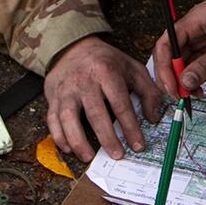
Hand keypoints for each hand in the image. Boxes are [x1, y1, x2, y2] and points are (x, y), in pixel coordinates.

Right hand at [45, 35, 163, 161]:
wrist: (73, 47)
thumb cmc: (106, 62)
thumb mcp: (132, 68)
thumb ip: (148, 91)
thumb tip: (153, 118)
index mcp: (106, 72)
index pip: (120, 104)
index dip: (130, 127)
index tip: (138, 145)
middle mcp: (84, 81)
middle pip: (95, 113)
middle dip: (107, 137)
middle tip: (118, 155)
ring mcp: (66, 90)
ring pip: (68, 118)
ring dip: (78, 140)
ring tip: (89, 157)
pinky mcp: (52, 98)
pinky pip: (52, 120)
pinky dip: (59, 137)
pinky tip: (69, 149)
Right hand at [152, 0, 205, 96]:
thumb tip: (184, 82)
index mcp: (197, 18)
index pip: (167, 43)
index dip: (164, 67)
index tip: (171, 87)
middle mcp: (199, 23)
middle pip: (175, 51)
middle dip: (176, 75)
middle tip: (181, 96)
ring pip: (189, 56)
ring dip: (188, 76)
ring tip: (195, 95)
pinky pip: (203, 57)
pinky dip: (202, 72)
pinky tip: (205, 87)